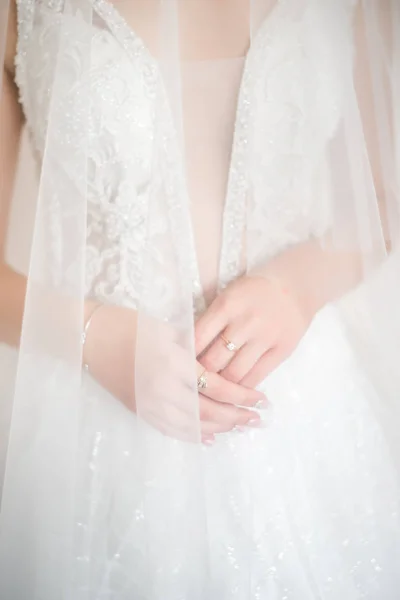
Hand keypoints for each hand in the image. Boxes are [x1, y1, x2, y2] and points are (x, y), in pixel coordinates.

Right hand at [83, 303, 264, 442]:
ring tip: (240, 428)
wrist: (90, 339)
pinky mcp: (140, 411)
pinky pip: (171, 430)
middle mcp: (163, 389)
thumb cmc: (129, 326)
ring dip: (220, 428)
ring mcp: (150, 404)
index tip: (262, 400)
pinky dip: (193, 435)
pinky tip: (210, 438)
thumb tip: (219, 368)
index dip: (242, 396)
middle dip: (237, 417)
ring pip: (192, 425)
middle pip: (208, 411)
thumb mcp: (167, 330)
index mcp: (173, 363)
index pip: (216, 387)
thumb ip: (194, 350)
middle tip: (258, 419)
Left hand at [195, 273, 313, 388]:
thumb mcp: (227, 297)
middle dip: (201, 375)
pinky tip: (235, 389)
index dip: (186, 357)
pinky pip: (257, 377)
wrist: (294, 287)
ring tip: (214, 388)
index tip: (181, 366)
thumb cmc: (253, 292)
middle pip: (213, 361)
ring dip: (221, 385)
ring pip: (234, 374)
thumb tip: (188, 352)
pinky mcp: (281, 350)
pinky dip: (243, 387)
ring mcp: (265, 338)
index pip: (198, 338)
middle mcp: (245, 322)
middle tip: (195, 383)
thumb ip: (210, 321)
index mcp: (226, 306)